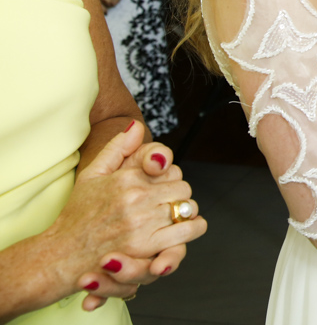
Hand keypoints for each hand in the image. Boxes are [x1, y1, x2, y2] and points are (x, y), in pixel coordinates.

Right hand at [48, 122, 205, 308]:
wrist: (61, 254)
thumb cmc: (77, 215)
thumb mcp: (92, 175)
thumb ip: (118, 148)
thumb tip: (137, 126)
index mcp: (127, 178)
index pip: (173, 169)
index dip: (170, 179)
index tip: (161, 188)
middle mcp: (136, 198)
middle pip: (183, 188)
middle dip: (177, 196)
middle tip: (164, 205)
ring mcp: (142, 222)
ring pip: (188, 208)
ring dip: (184, 214)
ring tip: (171, 219)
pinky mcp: (146, 246)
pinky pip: (187, 230)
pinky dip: (191, 229)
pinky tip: (181, 230)